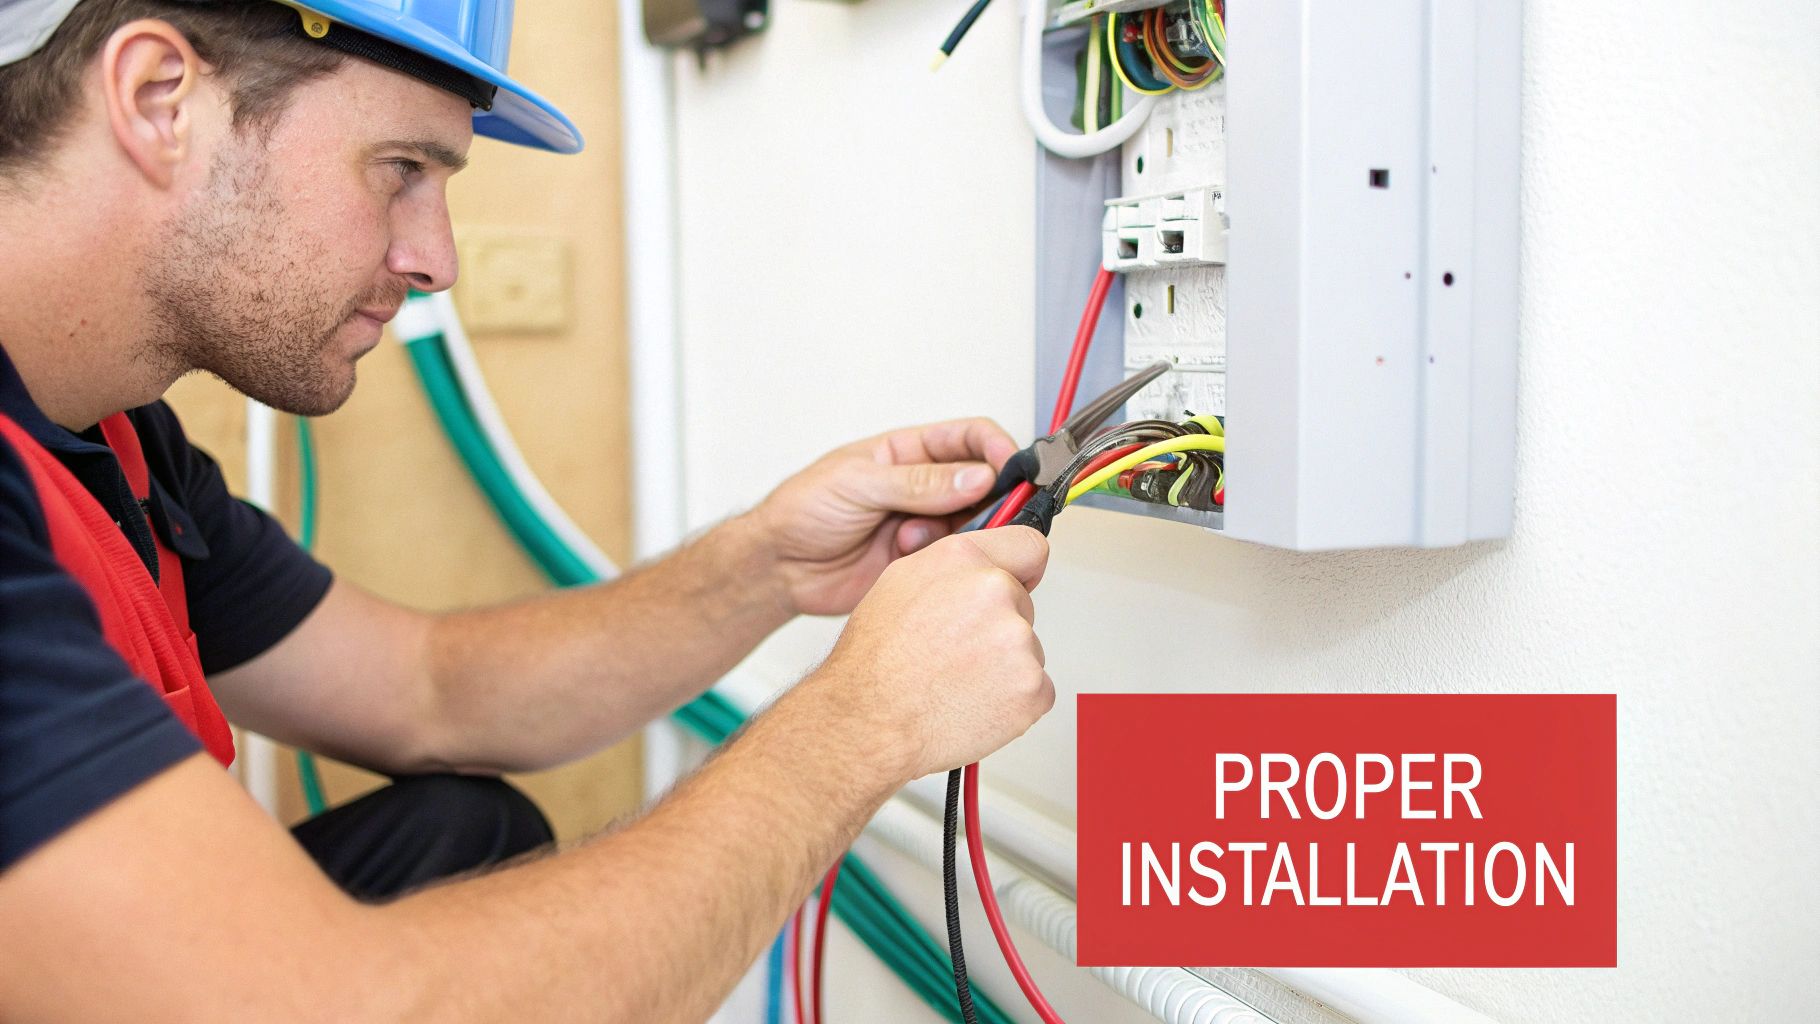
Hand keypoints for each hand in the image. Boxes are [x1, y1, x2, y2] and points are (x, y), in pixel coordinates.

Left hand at [748, 418, 1020, 615]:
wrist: (779, 566)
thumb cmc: (803, 511)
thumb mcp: (857, 483)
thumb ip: (918, 482)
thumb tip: (977, 477)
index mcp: (908, 452)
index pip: (969, 439)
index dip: (997, 449)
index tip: (1012, 470)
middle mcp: (923, 487)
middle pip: (984, 485)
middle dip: (992, 500)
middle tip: (985, 517)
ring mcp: (924, 525)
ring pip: (973, 526)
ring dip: (958, 535)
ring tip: (914, 539)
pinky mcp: (921, 561)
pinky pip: (954, 559)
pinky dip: (943, 560)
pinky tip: (906, 557)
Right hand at [802, 527, 1053, 780]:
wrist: (868, 722)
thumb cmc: (873, 664)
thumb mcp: (898, 586)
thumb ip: (949, 570)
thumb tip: (977, 569)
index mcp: (961, 560)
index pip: (1028, 546)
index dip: (1021, 569)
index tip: (1019, 582)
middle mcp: (993, 591)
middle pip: (1023, 605)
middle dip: (998, 627)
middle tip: (956, 652)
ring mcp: (1017, 640)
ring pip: (1028, 651)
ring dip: (1004, 667)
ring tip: (955, 682)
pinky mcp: (1031, 687)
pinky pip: (1037, 690)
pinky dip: (1013, 702)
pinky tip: (972, 703)